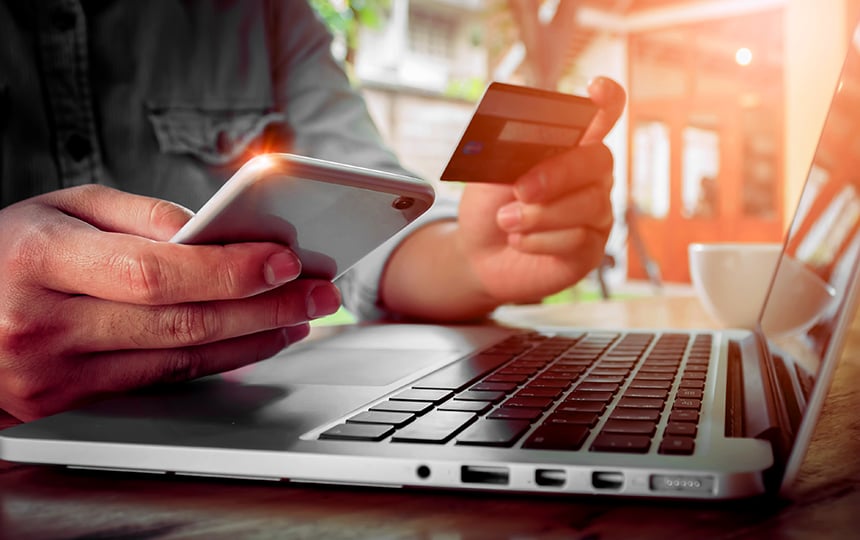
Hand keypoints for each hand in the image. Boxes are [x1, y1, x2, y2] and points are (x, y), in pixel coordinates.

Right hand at [0, 185, 340, 419]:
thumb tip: (212, 234)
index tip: (285, 259)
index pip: (154, 271)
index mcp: (41, 262)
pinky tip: (252, 343)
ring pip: (178, 359)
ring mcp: (54, 375)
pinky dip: (216, 362)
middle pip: (179, 321)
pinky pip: (160, 382)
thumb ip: (138, 215)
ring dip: (252, 339)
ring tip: (299, 317)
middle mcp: (44, 325)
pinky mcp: (68, 405)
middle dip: (264, 307)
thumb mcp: (62, 208)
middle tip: (318, 292)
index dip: (227, 269)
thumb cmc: (8, 251)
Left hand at [457, 76, 626, 303]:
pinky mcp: (591, 250)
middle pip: (599, 160)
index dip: (607, 100)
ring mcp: (596, 214)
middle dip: (559, 173)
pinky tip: (518, 240)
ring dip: (541, 214)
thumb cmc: (490, 206)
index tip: (595, 87)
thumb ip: (512, 152)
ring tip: (505, 220)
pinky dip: (540, 241)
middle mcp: (592, 178)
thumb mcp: (491, 173)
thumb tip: (523, 127)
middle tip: (521, 189)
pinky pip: (579, 240)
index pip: (602, 116)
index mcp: (570, 148)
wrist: (478, 254)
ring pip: (590, 204)